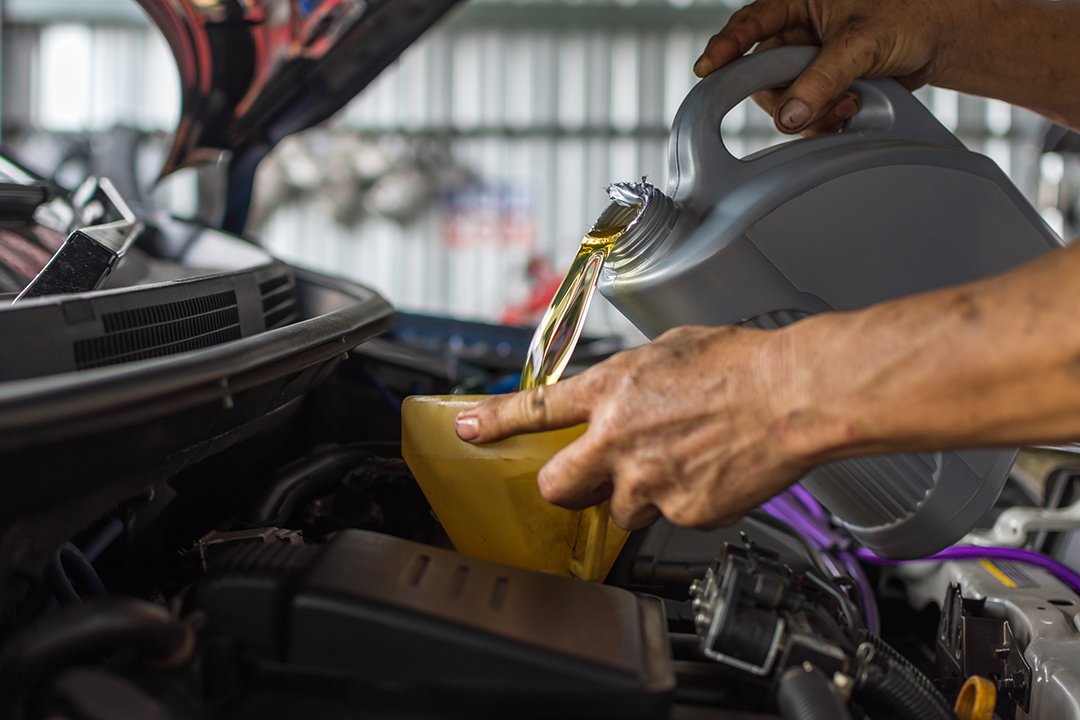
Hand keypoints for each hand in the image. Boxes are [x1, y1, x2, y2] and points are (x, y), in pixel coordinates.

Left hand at [454, 325, 830, 530]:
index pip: (533, 410)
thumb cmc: (740, 364)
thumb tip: (624, 386)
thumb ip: (632, 376)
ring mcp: (647, 482)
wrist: (791, 395)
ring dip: (635, 496)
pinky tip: (709, 476)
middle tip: (587, 478)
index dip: (492, 423)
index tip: (468, 431)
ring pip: (618, 510)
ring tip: (675, 468)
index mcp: (611, 390)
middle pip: (558, 487)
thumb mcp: (669, 349)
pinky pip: (670, 519)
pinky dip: (683, 504)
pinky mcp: (682, 513)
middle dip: (567, 487)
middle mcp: (617, 440)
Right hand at [694, 0, 954, 134]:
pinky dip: (822, 121)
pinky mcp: (821, 86)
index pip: (749, 24)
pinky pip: (804, 111)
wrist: (942, 36)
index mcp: (796, 2)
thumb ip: (823, 78)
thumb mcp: (862, 41)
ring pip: (784, 99)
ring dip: (810, 112)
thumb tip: (790, 115)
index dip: (725, 48)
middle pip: (763, 74)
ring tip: (847, 106)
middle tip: (814, 106)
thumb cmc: (909, 14)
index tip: (707, 70)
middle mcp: (796, 31)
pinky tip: (847, 113)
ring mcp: (807, 61)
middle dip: (788, 96)